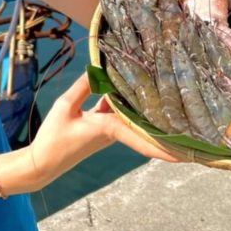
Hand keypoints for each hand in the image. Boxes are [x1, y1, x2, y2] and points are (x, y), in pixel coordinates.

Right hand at [26, 73, 178, 188]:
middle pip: (144, 125)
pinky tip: (125, 87)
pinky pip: (119, 115)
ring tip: (164, 92)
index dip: (165, 145)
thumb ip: (83, 86)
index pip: (143, 137)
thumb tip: (98, 68)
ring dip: (145, 108)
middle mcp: (114, 132)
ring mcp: (109, 132)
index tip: (187, 154)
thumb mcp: (65, 106)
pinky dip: (124, 103)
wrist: (42, 163)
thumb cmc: (53, 139)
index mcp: (109, 129)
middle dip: (164, 124)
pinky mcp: (102, 130)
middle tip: (189, 121)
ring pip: (132, 117)